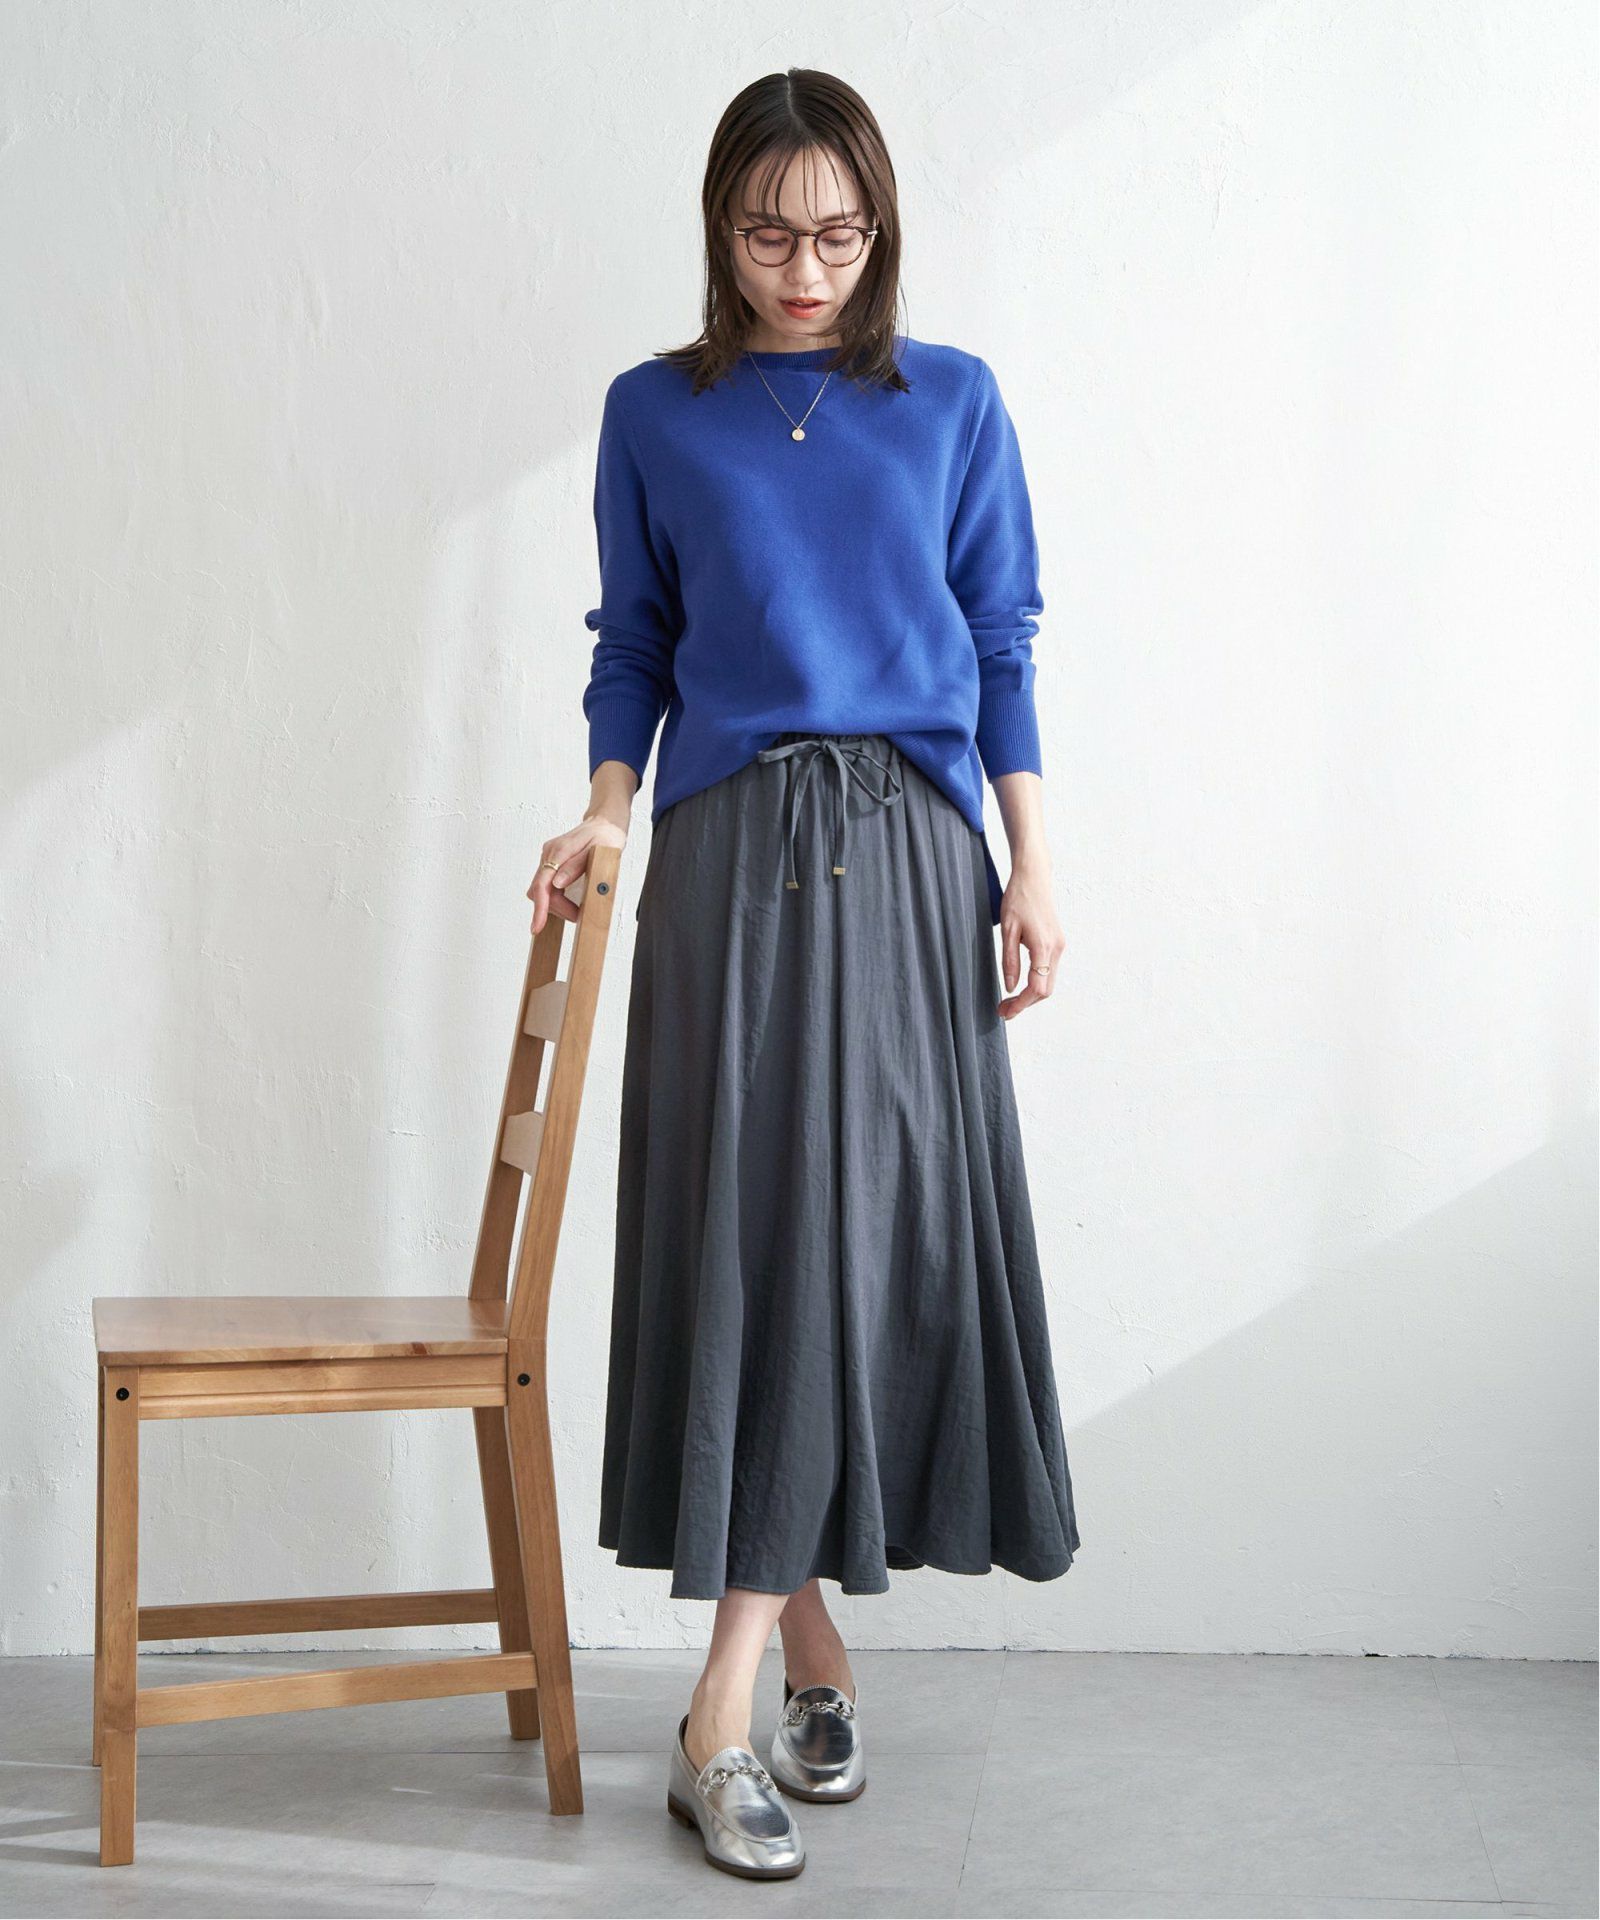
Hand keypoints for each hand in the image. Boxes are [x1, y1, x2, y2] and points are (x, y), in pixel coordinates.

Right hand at [527, 812, 627, 935]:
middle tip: (578, 915)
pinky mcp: (551, 862)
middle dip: (556, 908)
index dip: (540, 908)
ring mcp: (548, 857)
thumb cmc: (606, 837)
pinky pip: (547, 885)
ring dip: (556, 904)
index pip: (542, 884)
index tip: (537, 927)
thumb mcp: (600, 851)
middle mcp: (549, 853)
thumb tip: (557, 883)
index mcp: (559, 851)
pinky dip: (556, 897)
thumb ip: (576, 867)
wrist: (606, 823)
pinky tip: (569, 900)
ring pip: (542, 890)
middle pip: (540, 890)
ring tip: (576, 908)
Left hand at [997, 859, 1063, 1019]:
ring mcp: (1059, 946)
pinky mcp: (1057, 942)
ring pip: (1049, 982)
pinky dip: (1036, 982)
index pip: (1036, 988)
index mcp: (1044, 947)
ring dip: (1030, 995)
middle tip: (1003, 1010)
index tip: (1005, 1012)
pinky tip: (1021, 984)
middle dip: (1025, 1004)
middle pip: (1045, 990)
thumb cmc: (1018, 898)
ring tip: (1009, 1000)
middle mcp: (1056, 949)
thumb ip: (1009, 960)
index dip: (1020, 1004)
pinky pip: (1049, 970)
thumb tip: (1010, 987)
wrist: (1034, 877)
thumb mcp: (1007, 930)